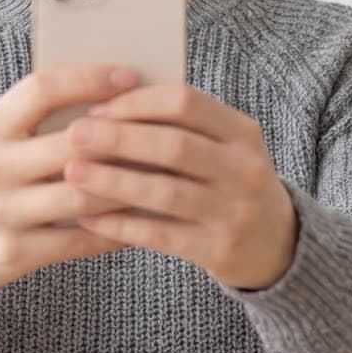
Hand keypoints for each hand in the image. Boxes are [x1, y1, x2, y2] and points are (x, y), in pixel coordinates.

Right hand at [0, 64, 141, 289]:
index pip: (41, 89)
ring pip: (83, 193)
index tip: (129, 76)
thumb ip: (38, 117)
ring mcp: (2, 212)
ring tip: (162, 173)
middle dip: (123, 136)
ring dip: (129, 184)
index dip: (88, 79)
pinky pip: (80, 238)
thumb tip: (111, 93)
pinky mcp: (15, 252)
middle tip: (164, 129)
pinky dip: (117, 229)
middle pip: (72, 143)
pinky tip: (142, 218)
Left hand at [62, 82, 298, 290]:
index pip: (185, 102)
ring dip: (113, 181)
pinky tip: (88, 218)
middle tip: (74, 135)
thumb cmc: (230, 183)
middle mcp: (244, 169)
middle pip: (173, 145)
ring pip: (165, 192)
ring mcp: (235, 211)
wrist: (278, 244)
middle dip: (118, 138)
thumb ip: (181, 128)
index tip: (97, 108)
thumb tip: (105, 108)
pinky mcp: (219, 250)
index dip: (137, 103)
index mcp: (242, 132)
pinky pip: (161, 235)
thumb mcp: (224, 147)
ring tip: (73, 173)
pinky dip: (121, 224)